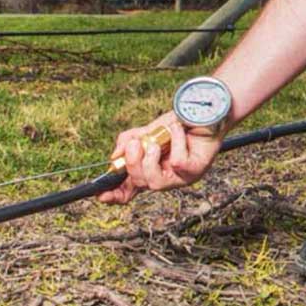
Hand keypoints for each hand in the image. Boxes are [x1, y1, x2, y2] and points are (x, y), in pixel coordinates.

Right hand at [97, 111, 222, 204]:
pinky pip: (178, 163)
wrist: (204, 110)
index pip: (131, 189)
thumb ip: (132, 141)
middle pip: (140, 183)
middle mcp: (166, 177)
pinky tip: (178, 131)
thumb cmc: (180, 123)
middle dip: (133, 164)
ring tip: (155, 141)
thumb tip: (115, 156)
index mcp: (152, 169)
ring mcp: (182, 177)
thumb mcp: (150, 130)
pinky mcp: (196, 170)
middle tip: (136, 144)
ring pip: (156, 182)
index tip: (101, 195)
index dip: (116, 195)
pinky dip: (174, 143)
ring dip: (150, 159)